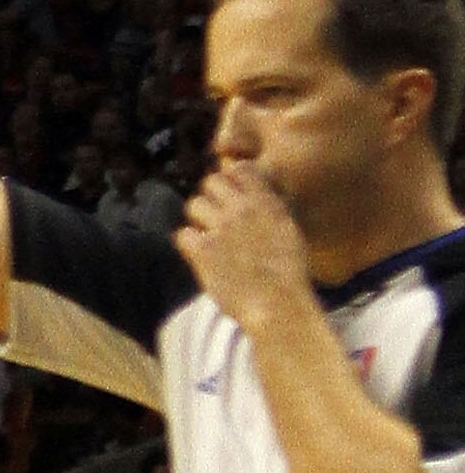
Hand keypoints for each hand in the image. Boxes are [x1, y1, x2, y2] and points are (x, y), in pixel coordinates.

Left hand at [174, 160, 311, 332]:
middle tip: (215, 218)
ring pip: (193, 204)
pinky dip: (187, 244)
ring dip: (197, 219)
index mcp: (266, 202)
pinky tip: (198, 255)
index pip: (239, 169)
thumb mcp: (288, 231)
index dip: (231, 180)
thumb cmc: (289, 274)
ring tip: (207, 237)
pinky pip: (182, 234)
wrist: (278, 304)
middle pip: (211, 182)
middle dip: (210, 197)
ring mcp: (221, 229)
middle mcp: (242, 209)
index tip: (232, 196)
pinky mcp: (203, 251)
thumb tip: (256, 201)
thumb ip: (270, 210)